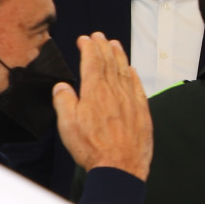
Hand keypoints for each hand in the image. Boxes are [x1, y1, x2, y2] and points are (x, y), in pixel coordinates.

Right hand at [54, 33, 151, 178]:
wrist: (120, 168)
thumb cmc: (92, 149)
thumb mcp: (67, 124)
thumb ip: (63, 101)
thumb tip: (62, 87)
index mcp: (95, 92)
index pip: (92, 62)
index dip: (89, 47)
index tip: (85, 39)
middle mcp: (115, 92)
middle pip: (109, 62)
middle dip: (103, 46)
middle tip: (100, 36)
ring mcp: (131, 102)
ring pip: (125, 72)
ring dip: (119, 56)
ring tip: (115, 44)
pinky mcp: (142, 113)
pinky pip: (138, 88)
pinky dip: (134, 76)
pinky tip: (132, 71)